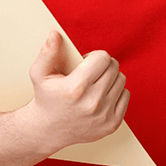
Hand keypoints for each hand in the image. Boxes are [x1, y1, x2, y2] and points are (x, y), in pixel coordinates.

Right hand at [26, 30, 129, 152]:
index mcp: (75, 88)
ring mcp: (104, 115)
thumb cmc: (45, 98)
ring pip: (121, 80)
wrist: (47, 131)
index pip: (103, 57)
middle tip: (90, 73)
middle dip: (103, 65)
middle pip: (114, 67)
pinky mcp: (112, 124)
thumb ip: (48, 52)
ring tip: (95, 84)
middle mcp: (92, 103)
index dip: (94, 56)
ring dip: (110, 78)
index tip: (86, 62)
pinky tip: (101, 96)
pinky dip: (116, 93)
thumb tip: (55, 34)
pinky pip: (126, 95)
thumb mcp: (39, 74)